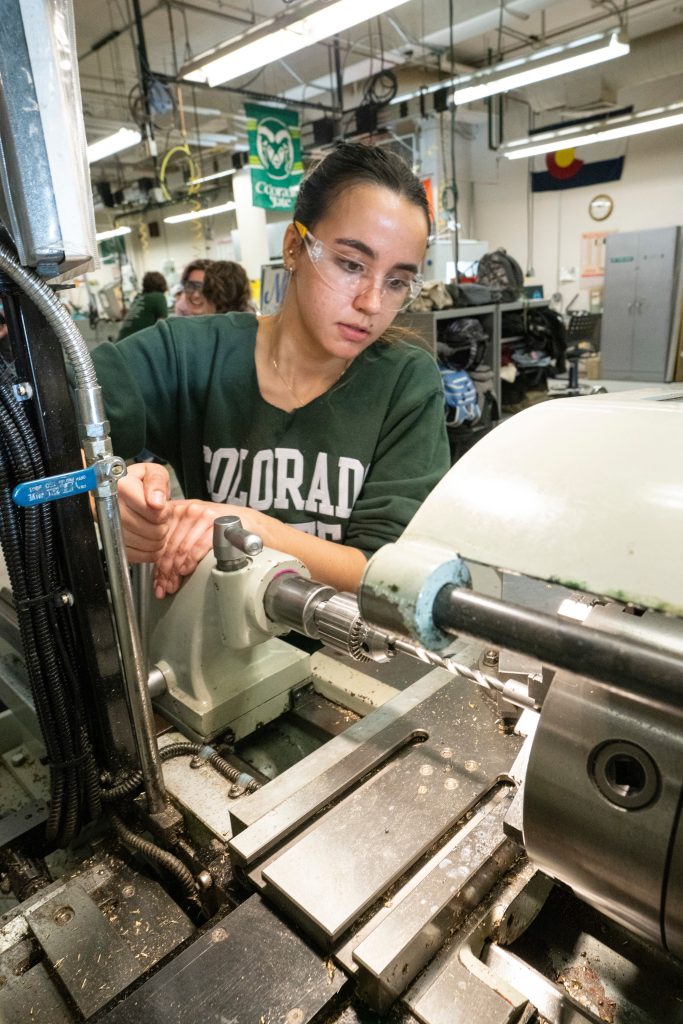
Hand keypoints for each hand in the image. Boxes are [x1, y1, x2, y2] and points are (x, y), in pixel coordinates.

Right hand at [117, 462, 171, 562]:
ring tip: (153, 525)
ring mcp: (107, 525)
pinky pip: (135, 555)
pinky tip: (147, 538)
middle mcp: (110, 506)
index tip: (161, 506)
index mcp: (121, 487)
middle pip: (149, 530)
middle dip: (161, 526)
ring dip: (156, 539)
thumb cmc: (139, 481)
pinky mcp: (109, 542)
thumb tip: (156, 501)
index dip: (163, 512)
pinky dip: (147, 550)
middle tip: (159, 518)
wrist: (123, 491)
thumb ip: (157, 482)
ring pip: (144, 544)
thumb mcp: (153, 472)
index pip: (151, 511)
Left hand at [153, 500, 268, 598]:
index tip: (157, 581)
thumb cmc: (218, 529)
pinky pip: (198, 547)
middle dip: (165, 572)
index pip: (159, 540)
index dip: (156, 563)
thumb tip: (157, 571)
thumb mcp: (191, 530)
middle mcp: (187, 509)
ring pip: (181, 548)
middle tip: (165, 587)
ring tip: (173, 585)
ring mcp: (202, 515)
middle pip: (168, 546)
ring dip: (175, 571)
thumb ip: (174, 542)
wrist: (247, 523)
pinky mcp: (217, 523)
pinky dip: (190, 562)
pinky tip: (186, 571)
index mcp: (176, 510)